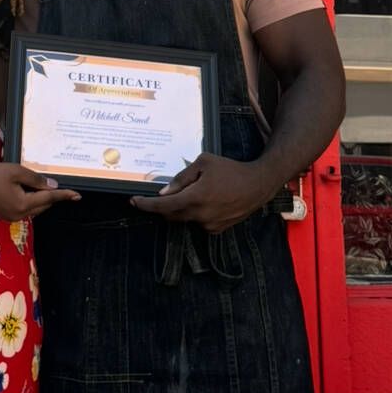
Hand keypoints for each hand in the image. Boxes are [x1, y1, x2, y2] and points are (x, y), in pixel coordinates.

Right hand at [0, 164, 80, 221]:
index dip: (64, 196)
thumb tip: (51, 185)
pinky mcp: (7, 214)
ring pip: (35, 207)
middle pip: (44, 205)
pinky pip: (26, 208)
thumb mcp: (14, 171)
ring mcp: (13, 217)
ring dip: (41, 198)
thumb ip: (34, 178)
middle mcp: (20, 214)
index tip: (78, 195)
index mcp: (23, 204)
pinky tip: (28, 188)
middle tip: (59, 184)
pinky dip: (31, 199)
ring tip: (42, 183)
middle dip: (52, 195)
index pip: (49, 199)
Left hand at [131, 154, 277, 233]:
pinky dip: (194, 213)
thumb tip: (164, 192)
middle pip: (170, 215)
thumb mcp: (204, 162)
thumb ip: (182, 177)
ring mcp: (209, 225)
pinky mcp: (217, 230)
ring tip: (193, 193)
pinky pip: (197, 222)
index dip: (146, 205)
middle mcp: (200, 215)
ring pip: (184, 219)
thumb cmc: (230, 169)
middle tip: (159, 194)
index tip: (134, 202)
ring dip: (180, 209)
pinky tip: (206, 201)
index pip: (162, 206)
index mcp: (195, 197)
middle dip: (162, 206)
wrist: (258, 185)